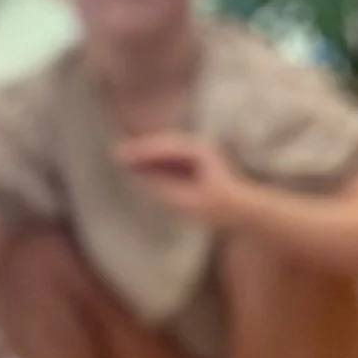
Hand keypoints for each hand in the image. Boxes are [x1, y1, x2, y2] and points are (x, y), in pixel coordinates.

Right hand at [115, 133, 252, 227]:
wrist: (243, 211)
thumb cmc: (218, 208)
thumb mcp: (187, 201)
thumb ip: (163, 187)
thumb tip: (140, 177)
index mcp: (199, 152)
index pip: (164, 148)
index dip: (141, 151)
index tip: (121, 154)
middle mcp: (199, 148)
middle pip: (162, 146)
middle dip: (139, 150)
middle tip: (115, 154)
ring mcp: (198, 155)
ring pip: (165, 153)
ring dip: (145, 157)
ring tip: (122, 160)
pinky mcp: (195, 166)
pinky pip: (169, 161)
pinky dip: (153, 164)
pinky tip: (139, 170)